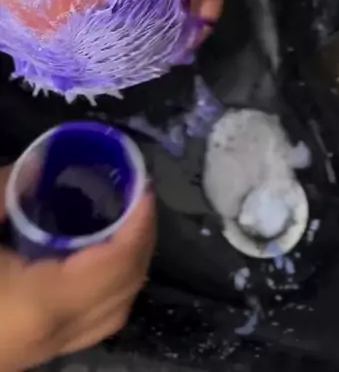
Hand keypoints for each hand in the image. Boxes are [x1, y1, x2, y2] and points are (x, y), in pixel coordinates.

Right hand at [0, 167, 155, 371]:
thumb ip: (3, 188)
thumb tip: (38, 167)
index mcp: (36, 306)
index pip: (115, 269)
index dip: (140, 228)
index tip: (144, 186)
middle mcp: (45, 341)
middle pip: (122, 297)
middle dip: (140, 244)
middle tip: (138, 197)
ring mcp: (34, 356)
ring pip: (108, 318)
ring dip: (127, 269)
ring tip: (122, 221)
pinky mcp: (22, 355)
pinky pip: (84, 326)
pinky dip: (103, 290)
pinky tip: (88, 254)